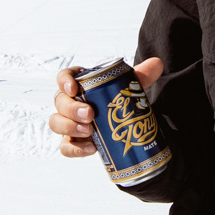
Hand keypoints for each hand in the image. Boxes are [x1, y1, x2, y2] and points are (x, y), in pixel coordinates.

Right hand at [48, 59, 164, 157]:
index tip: (74, 88)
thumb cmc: (117, 100)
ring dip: (69, 127)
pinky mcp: (72, 142)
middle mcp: (68, 103)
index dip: (64, 82)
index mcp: (78, 84)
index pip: (63, 78)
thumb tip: (157, 64)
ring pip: (56, 123)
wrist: (119, 123)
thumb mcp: (128, 88)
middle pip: (59, 102)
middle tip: (90, 114)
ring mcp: (68, 123)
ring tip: (89, 131)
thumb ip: (141, 76)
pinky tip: (91, 148)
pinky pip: (65, 147)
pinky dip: (75, 149)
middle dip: (71, 109)